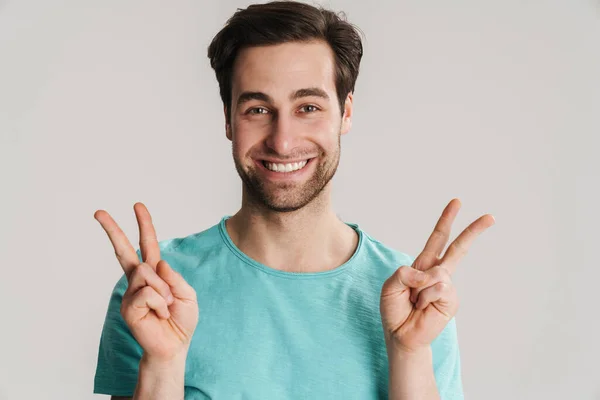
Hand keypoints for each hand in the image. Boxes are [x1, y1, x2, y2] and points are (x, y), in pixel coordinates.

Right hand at [94, 202, 198, 361]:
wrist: (175, 346)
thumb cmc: (181, 320)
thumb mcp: (188, 294)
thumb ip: (174, 277)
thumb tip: (156, 263)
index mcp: (154, 273)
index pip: (147, 244)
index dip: (144, 225)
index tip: (137, 205)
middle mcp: (138, 280)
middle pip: (123, 250)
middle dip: (112, 229)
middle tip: (98, 212)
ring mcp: (131, 293)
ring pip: (146, 272)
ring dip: (164, 290)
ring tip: (166, 307)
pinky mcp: (128, 307)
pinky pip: (147, 292)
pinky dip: (160, 303)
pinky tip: (159, 314)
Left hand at [380, 198, 493, 352]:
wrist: (401, 334)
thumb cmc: (395, 309)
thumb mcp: (390, 285)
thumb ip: (403, 273)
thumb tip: (426, 273)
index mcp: (423, 264)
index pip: (438, 238)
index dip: (446, 220)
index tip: (457, 202)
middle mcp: (438, 272)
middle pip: (458, 247)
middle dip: (473, 231)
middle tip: (491, 217)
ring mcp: (447, 286)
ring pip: (436, 274)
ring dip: (418, 289)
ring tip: (415, 302)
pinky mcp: (451, 299)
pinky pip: (438, 287)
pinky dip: (425, 297)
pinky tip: (423, 307)